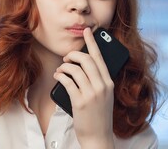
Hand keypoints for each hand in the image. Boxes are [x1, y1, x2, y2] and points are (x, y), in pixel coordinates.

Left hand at [53, 27, 114, 147]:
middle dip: (73, 55)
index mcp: (109, 82)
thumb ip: (97, 80)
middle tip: (67, 58)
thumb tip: (82, 65)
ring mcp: (91, 94)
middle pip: (86, 60)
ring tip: (60, 70)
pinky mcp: (80, 102)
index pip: (100, 57)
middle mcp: (102, 86)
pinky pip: (67, 81)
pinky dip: (60, 75)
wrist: (98, 137)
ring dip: (64, 66)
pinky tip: (57, 76)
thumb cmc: (98, 115)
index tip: (87, 31)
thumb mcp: (104, 96)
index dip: (92, 42)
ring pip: (75, 69)